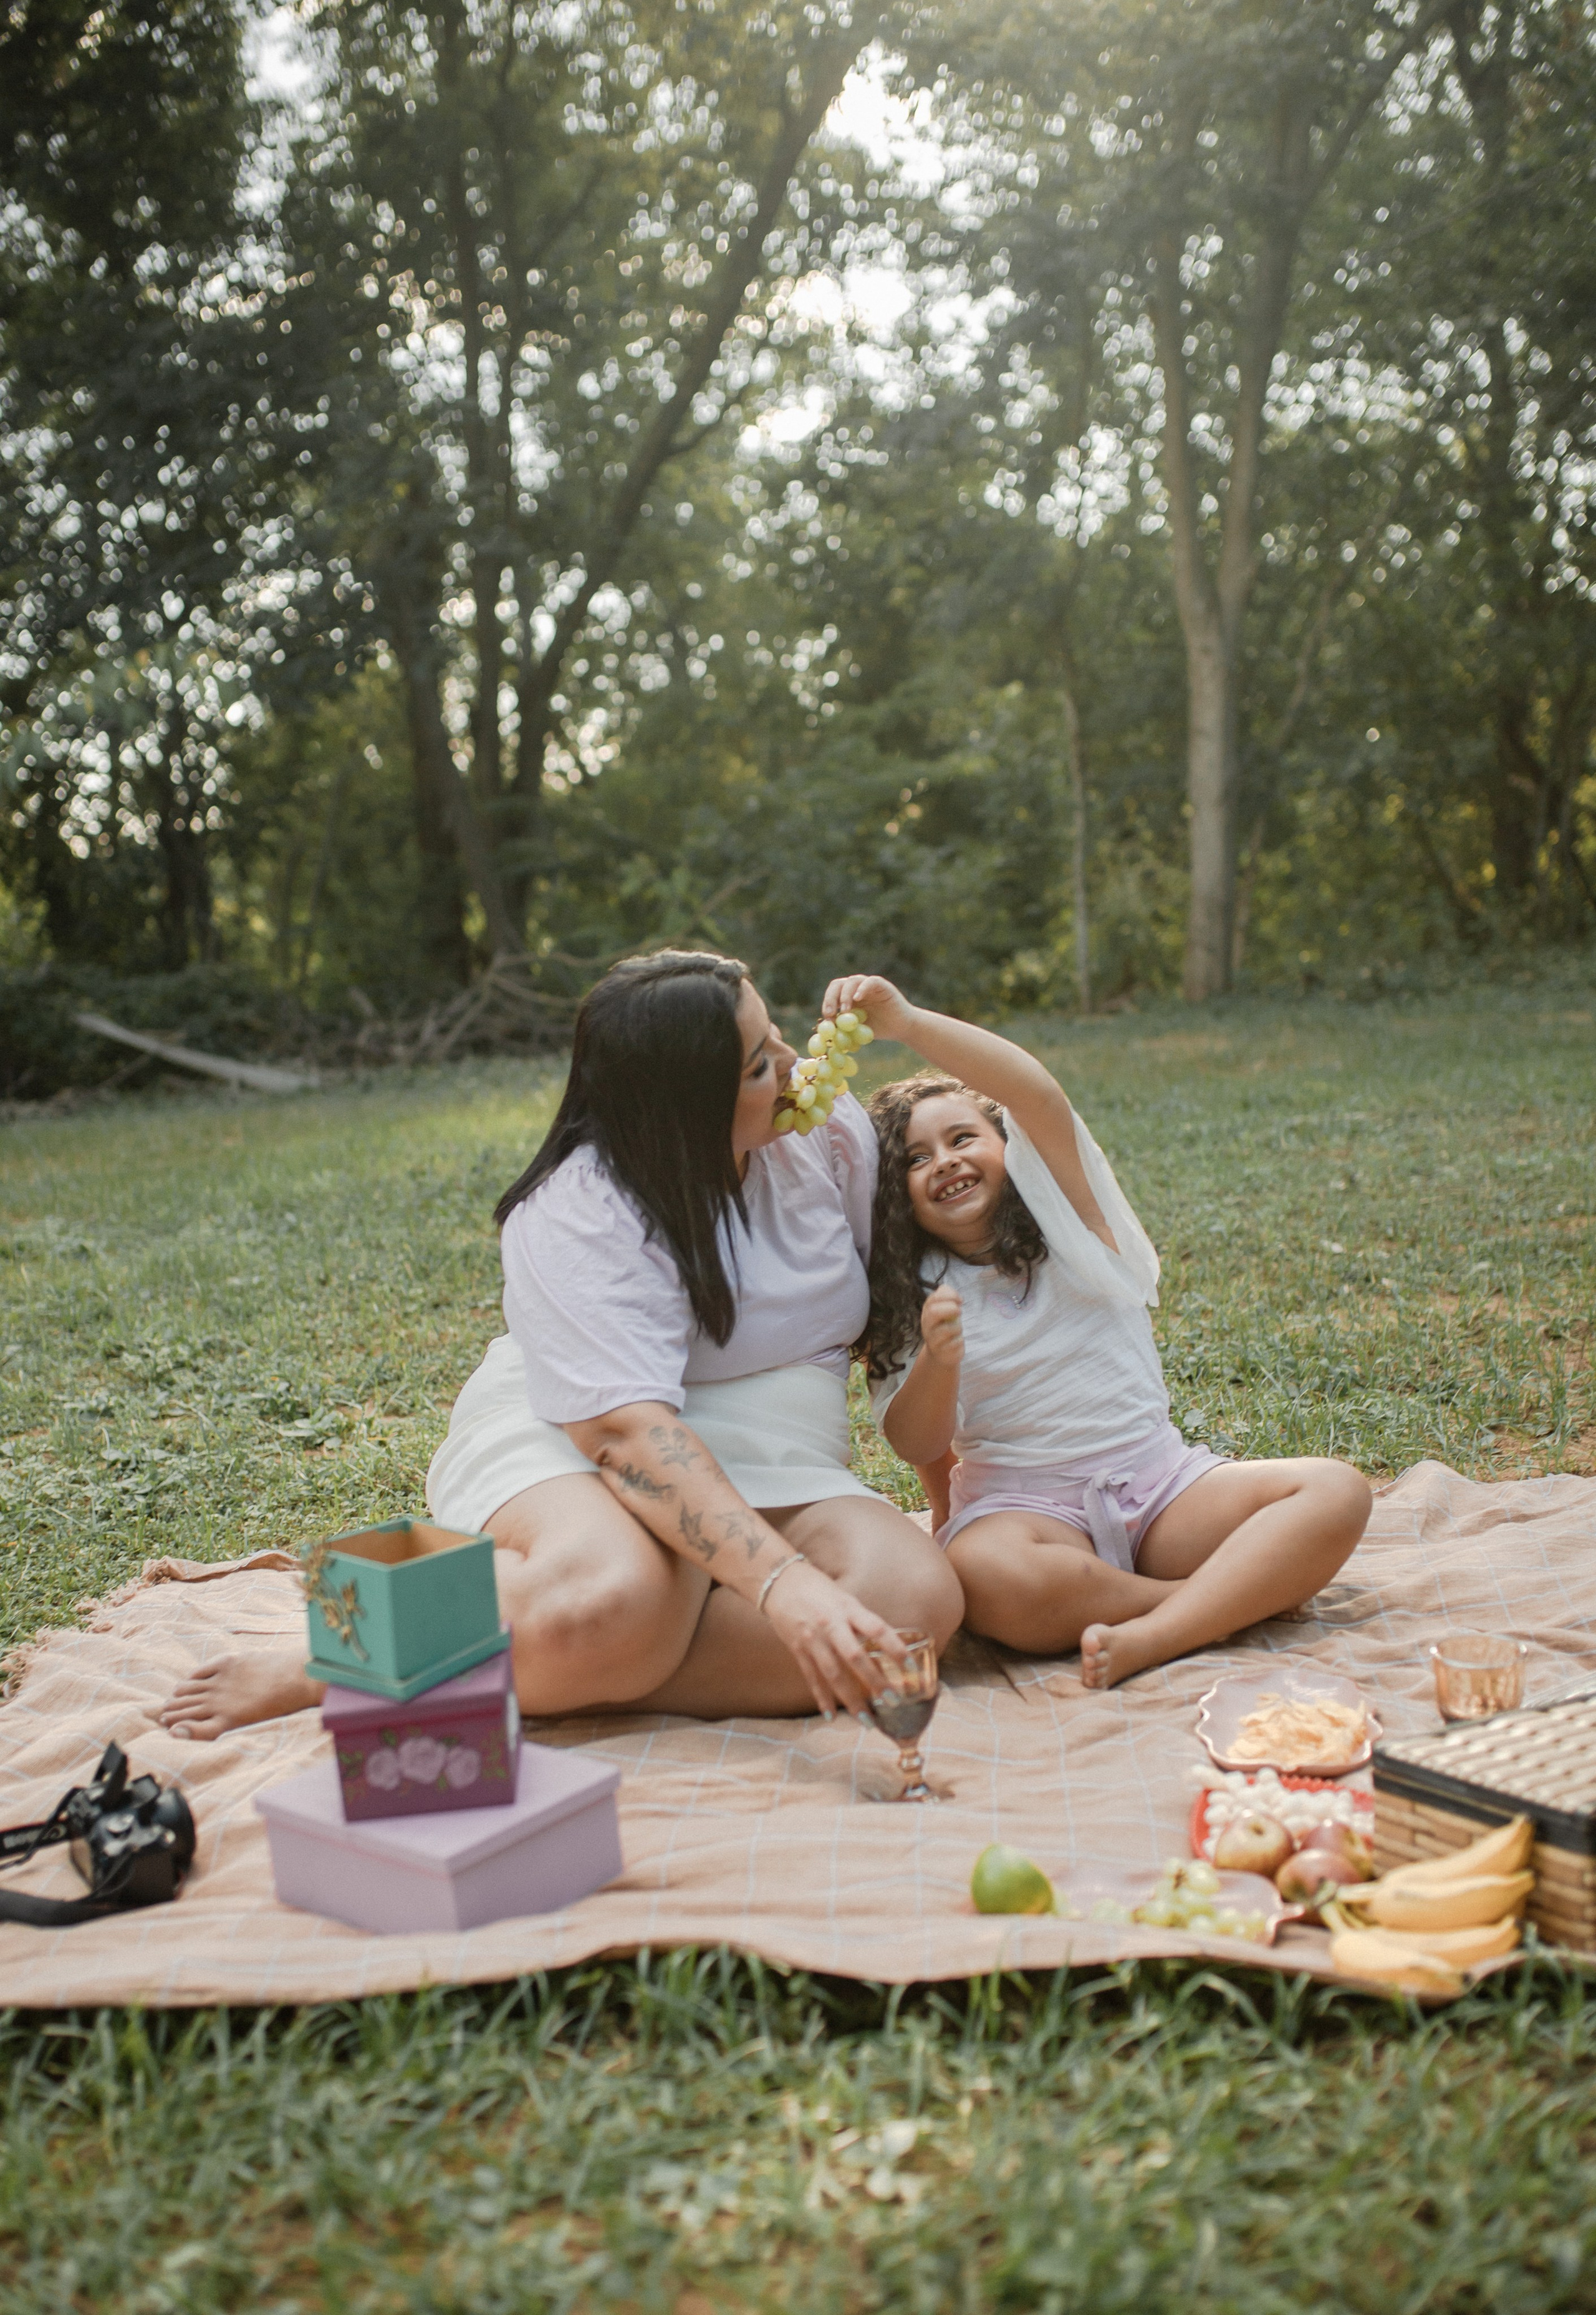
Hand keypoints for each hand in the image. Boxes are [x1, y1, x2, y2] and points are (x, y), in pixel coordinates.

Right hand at [761, 1561, 906, 1717]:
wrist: (779, 1581)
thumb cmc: (818, 1588)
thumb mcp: (845, 1598)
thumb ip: (862, 1621)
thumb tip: (885, 1645)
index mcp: (848, 1608)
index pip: (877, 1629)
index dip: (896, 1648)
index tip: (911, 1667)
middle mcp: (831, 1625)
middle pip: (855, 1657)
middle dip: (875, 1681)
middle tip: (893, 1701)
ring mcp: (812, 1639)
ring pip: (833, 1674)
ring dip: (850, 1699)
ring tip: (866, 1720)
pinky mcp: (798, 1650)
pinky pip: (812, 1678)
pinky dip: (821, 1698)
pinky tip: (831, 1716)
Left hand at [820, 972, 915, 1043]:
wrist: (901, 1028)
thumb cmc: (878, 1029)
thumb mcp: (856, 1030)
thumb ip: (842, 1028)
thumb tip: (822, 1033)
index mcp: (848, 997)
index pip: (832, 993)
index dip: (827, 1003)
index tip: (827, 1018)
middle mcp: (856, 988)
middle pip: (838, 984)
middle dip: (831, 997)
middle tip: (830, 1012)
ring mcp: (869, 985)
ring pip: (852, 981)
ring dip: (845, 995)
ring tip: (845, 1011)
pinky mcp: (882, 986)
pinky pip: (870, 981)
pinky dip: (862, 988)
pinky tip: (857, 998)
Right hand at [920, 1284, 963, 1369]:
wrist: (941, 1353)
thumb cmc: (945, 1327)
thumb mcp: (944, 1310)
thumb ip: (946, 1296)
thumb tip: (950, 1291)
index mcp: (927, 1311)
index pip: (933, 1298)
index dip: (949, 1296)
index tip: (960, 1300)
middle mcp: (926, 1325)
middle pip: (933, 1312)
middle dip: (950, 1309)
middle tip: (960, 1311)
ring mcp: (932, 1339)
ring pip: (945, 1330)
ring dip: (957, 1327)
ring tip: (958, 1329)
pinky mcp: (941, 1352)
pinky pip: (953, 1344)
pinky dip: (959, 1340)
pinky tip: (957, 1340)